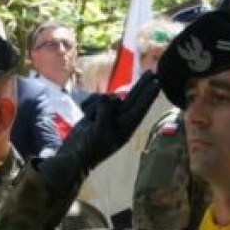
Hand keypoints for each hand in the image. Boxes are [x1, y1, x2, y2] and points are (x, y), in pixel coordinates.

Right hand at [37, 72, 159, 190]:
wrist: (72, 157)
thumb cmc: (88, 149)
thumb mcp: (99, 132)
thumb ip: (105, 113)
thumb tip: (107, 97)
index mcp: (125, 129)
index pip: (139, 109)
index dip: (148, 95)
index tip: (157, 83)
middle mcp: (120, 121)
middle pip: (133, 99)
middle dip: (141, 85)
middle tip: (152, 72)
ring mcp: (108, 116)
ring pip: (107, 98)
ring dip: (96, 105)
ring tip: (89, 120)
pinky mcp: (97, 113)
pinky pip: (95, 99)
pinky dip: (88, 105)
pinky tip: (84, 116)